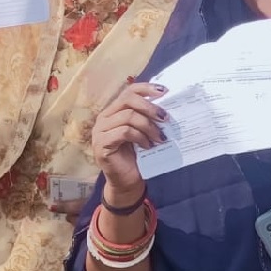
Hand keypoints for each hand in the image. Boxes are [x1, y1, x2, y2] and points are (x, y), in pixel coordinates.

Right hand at [91, 83, 166, 202]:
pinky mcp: (102, 144)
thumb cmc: (138, 156)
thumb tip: (170, 105)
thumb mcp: (145, 133)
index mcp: (115, 111)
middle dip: (150, 107)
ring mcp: (100, 131)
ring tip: (160, 137)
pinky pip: (125, 132)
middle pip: (128, 100)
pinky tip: (149, 146)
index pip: (129, 91)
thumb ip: (149, 118)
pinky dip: (141, 137)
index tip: (165, 91)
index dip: (147, 88)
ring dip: (149, 126)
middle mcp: (105, 118)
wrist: (128, 181)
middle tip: (166, 118)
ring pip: (128, 116)